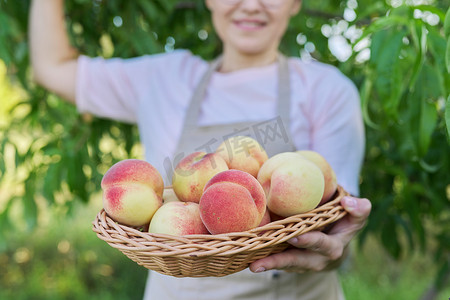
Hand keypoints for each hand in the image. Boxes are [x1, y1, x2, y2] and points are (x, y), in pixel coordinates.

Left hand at [249, 196, 371, 272]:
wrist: (336, 244)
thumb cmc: (344, 225)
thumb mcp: (356, 218)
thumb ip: (359, 209)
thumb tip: (347, 201)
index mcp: (332, 247)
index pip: (322, 244)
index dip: (310, 241)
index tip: (296, 236)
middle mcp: (316, 259)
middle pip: (297, 260)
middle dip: (281, 261)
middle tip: (262, 261)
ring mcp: (301, 263)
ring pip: (284, 264)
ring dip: (268, 264)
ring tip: (253, 265)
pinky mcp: (290, 262)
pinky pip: (277, 261)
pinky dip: (264, 261)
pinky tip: (249, 260)